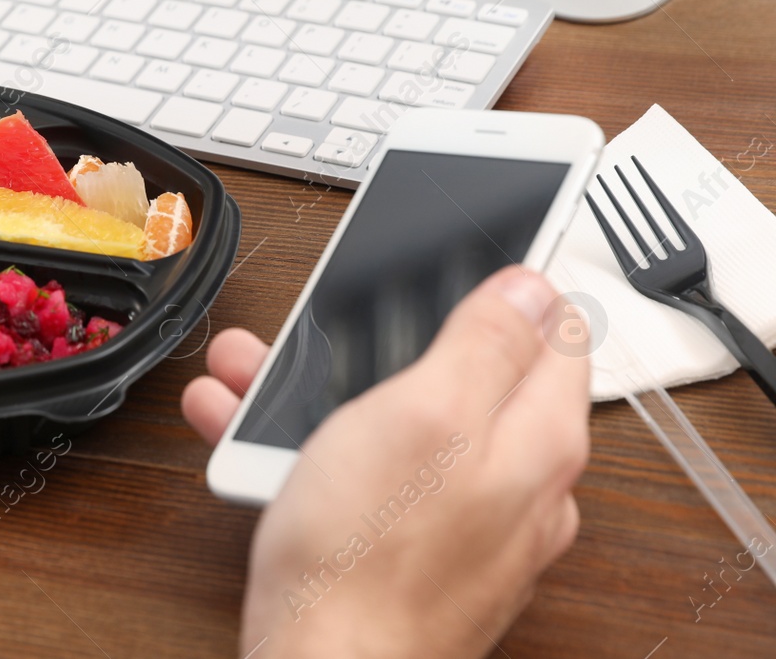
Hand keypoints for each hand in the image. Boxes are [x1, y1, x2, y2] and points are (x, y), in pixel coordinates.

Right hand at [183, 267, 587, 658]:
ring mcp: (466, 523)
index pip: (556, 331)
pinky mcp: (414, 552)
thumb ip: (484, 343)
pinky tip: (257, 438)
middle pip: (468, 376)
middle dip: (392, 342)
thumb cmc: (366, 557)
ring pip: (403, 425)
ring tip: (259, 374)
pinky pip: (370, 476)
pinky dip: (316, 449)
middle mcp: (517, 484)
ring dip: (333, 391)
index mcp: (537, 439)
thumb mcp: (421, 413)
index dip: (510, 284)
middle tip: (337, 323)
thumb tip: (531, 287)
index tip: (465, 257)